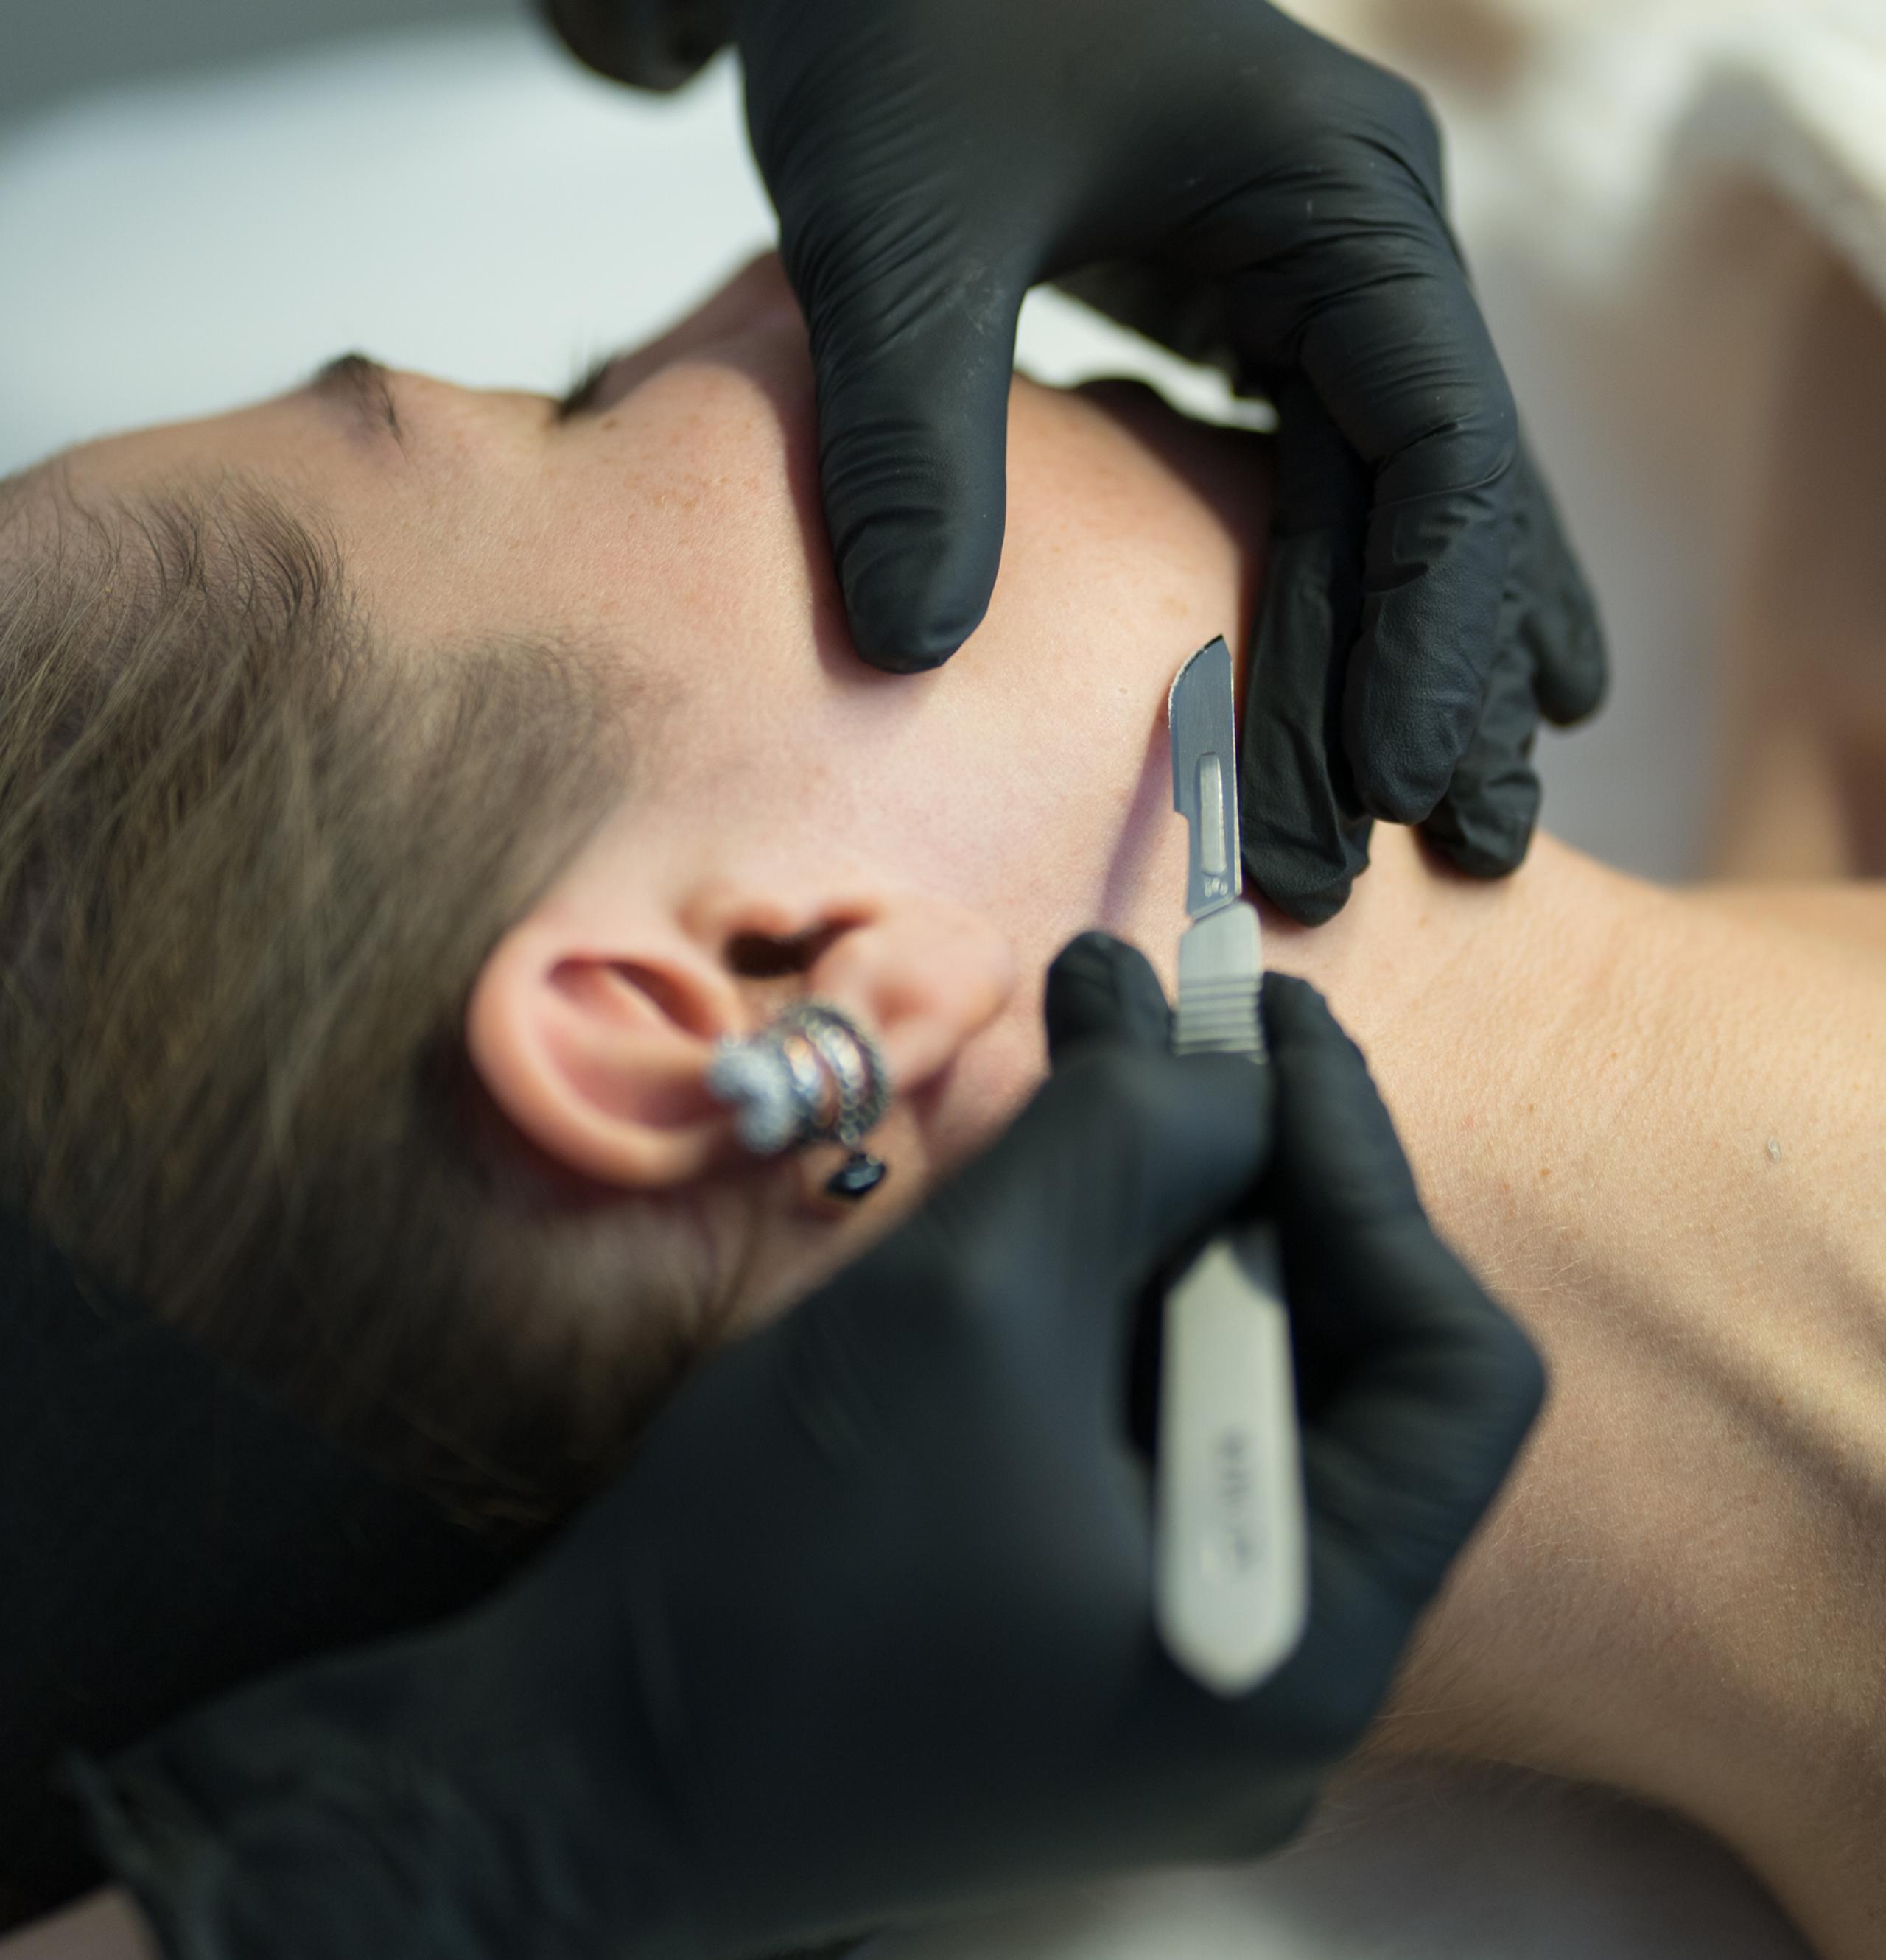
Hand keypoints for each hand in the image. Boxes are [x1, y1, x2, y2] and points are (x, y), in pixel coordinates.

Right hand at [63, 937, 1542, 1959]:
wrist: (579, 1768)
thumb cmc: (785, 1563)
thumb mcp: (974, 1307)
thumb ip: (1129, 1147)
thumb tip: (1225, 1069)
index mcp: (1312, 1637)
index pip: (1449, 1368)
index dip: (1365, 1171)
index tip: (1265, 1030)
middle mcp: (1276, 1671)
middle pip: (1335, 1368)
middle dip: (1248, 1173)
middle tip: (1178, 1020)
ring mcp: (1172, 1666)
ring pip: (1222, 1393)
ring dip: (1162, 1220)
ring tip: (1095, 1060)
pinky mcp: (1075, 1640)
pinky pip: (1134, 1441)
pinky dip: (1103, 1307)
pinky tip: (1039, 1202)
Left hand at [542, 0, 1606, 919]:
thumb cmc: (896, 27)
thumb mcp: (897, 225)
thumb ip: (913, 434)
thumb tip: (911, 652)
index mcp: (1335, 201)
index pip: (1435, 445)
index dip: (1425, 631)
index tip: (1393, 789)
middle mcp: (1362, 244)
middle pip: (1438, 497)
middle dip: (1434, 679)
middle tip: (1452, 857)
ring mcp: (1318, 281)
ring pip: (1402, 501)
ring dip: (1422, 662)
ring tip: (1458, 828)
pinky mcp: (1250, 316)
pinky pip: (1329, 483)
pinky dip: (1356, 599)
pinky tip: (1395, 707)